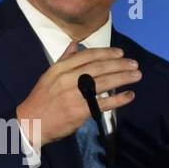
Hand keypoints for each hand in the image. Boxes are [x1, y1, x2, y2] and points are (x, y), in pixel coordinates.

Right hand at [15, 42, 140, 147]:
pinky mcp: (80, 111)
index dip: (106, 53)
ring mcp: (74, 95)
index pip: (88, 56)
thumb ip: (64, 60)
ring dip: (124, 77)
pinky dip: (119, 99)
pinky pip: (104, 103)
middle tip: (134, 63)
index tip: (120, 52)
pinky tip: (130, 95)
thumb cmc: (41, 100)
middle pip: (99, 67)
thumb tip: (75, 44)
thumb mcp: (49, 75)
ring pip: (104, 82)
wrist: (31, 123)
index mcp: (60, 69)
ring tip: (137, 75)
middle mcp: (68, 79)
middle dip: (120, 64)